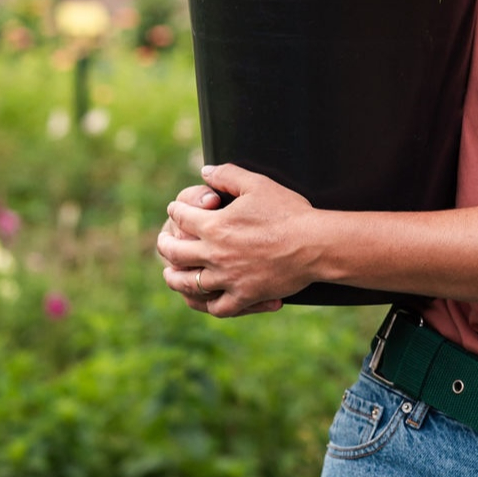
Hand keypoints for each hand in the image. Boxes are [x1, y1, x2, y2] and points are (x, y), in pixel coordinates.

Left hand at [157, 163, 316, 317]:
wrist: (314, 244)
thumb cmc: (288, 211)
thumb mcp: (258, 184)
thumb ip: (228, 175)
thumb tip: (205, 171)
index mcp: (215, 226)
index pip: (182, 218)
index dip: (176, 211)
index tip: (174, 209)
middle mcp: (215, 254)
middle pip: (176, 253)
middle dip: (165, 245)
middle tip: (163, 241)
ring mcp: (228, 278)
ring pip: (188, 284)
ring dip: (174, 278)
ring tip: (170, 274)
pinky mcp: (244, 296)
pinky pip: (217, 306)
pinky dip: (207, 303)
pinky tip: (204, 299)